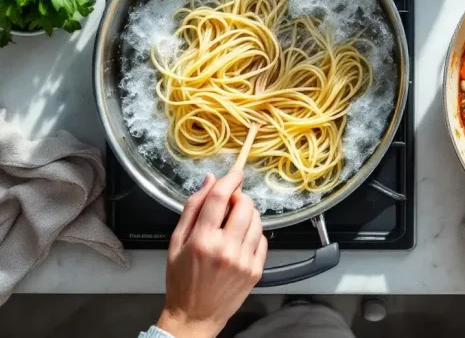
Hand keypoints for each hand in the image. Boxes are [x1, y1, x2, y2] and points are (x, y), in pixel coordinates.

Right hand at [157, 171, 267, 337]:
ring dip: (248, 215)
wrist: (195, 315)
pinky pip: (263, 239)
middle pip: (244, 205)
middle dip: (240, 197)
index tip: (235, 173)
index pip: (220, 197)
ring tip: (234, 224)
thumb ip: (192, 208)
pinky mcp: (255, 270)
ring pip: (257, 220)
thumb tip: (209, 181)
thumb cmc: (182, 280)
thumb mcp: (176, 242)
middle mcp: (225, 249)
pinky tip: (241, 241)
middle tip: (231, 202)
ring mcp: (243, 260)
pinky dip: (254, 234)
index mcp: (202, 240)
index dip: (230, 179)